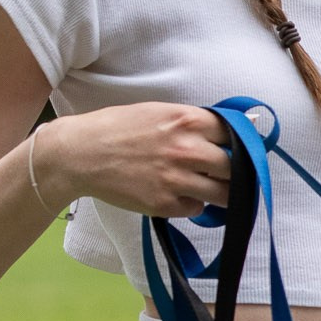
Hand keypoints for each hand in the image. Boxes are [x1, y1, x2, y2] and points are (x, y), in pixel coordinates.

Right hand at [38, 102, 235, 215]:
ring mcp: (177, 179)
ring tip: (209, 188)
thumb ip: (195, 121)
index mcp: (188, 120)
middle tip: (226, 174)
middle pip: (235, 168)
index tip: (238, 150)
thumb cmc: (118, 128)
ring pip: (223, 194)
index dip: (239, 144)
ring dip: (220, 193)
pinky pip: (196, 208)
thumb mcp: (159, 112)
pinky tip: (178, 194)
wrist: (80, 154)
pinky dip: (193, 204)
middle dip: (234, 172)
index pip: (236, 135)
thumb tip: (237, 126)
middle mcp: (187, 149)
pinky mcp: (164, 204)